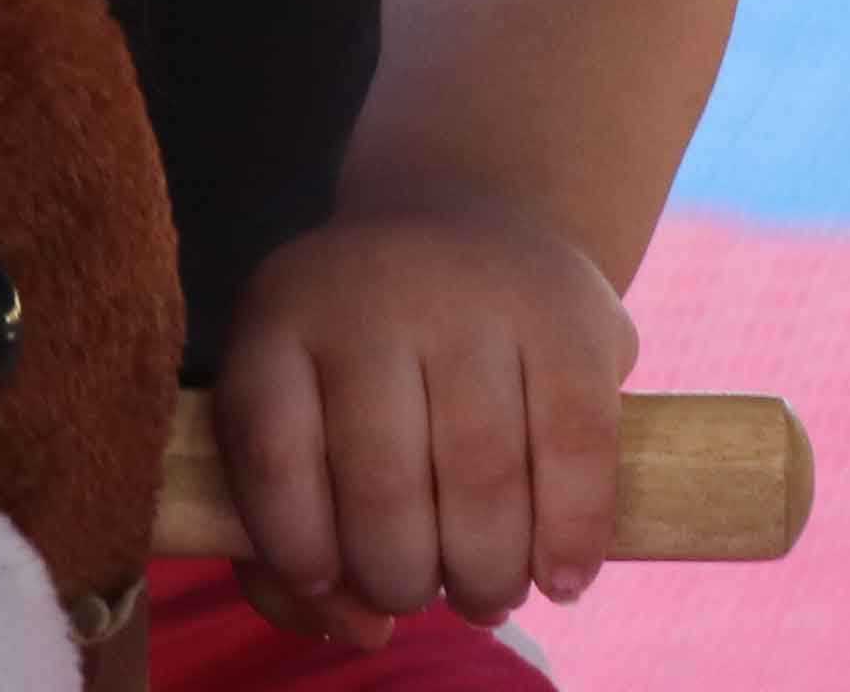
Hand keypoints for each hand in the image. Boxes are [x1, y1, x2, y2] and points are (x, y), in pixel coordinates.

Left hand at [209, 192, 633, 652]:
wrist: (471, 218)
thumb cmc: (370, 361)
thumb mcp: (303, 409)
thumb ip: (292, 537)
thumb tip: (363, 631)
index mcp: (282, 315)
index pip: (275, 457)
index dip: (300, 551)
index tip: (336, 586)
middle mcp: (374, 292)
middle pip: (384, 484)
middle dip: (404, 579)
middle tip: (421, 595)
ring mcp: (476, 296)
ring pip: (480, 476)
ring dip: (486, 572)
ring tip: (487, 594)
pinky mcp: (570, 315)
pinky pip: (575, 448)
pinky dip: (572, 534)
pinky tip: (563, 576)